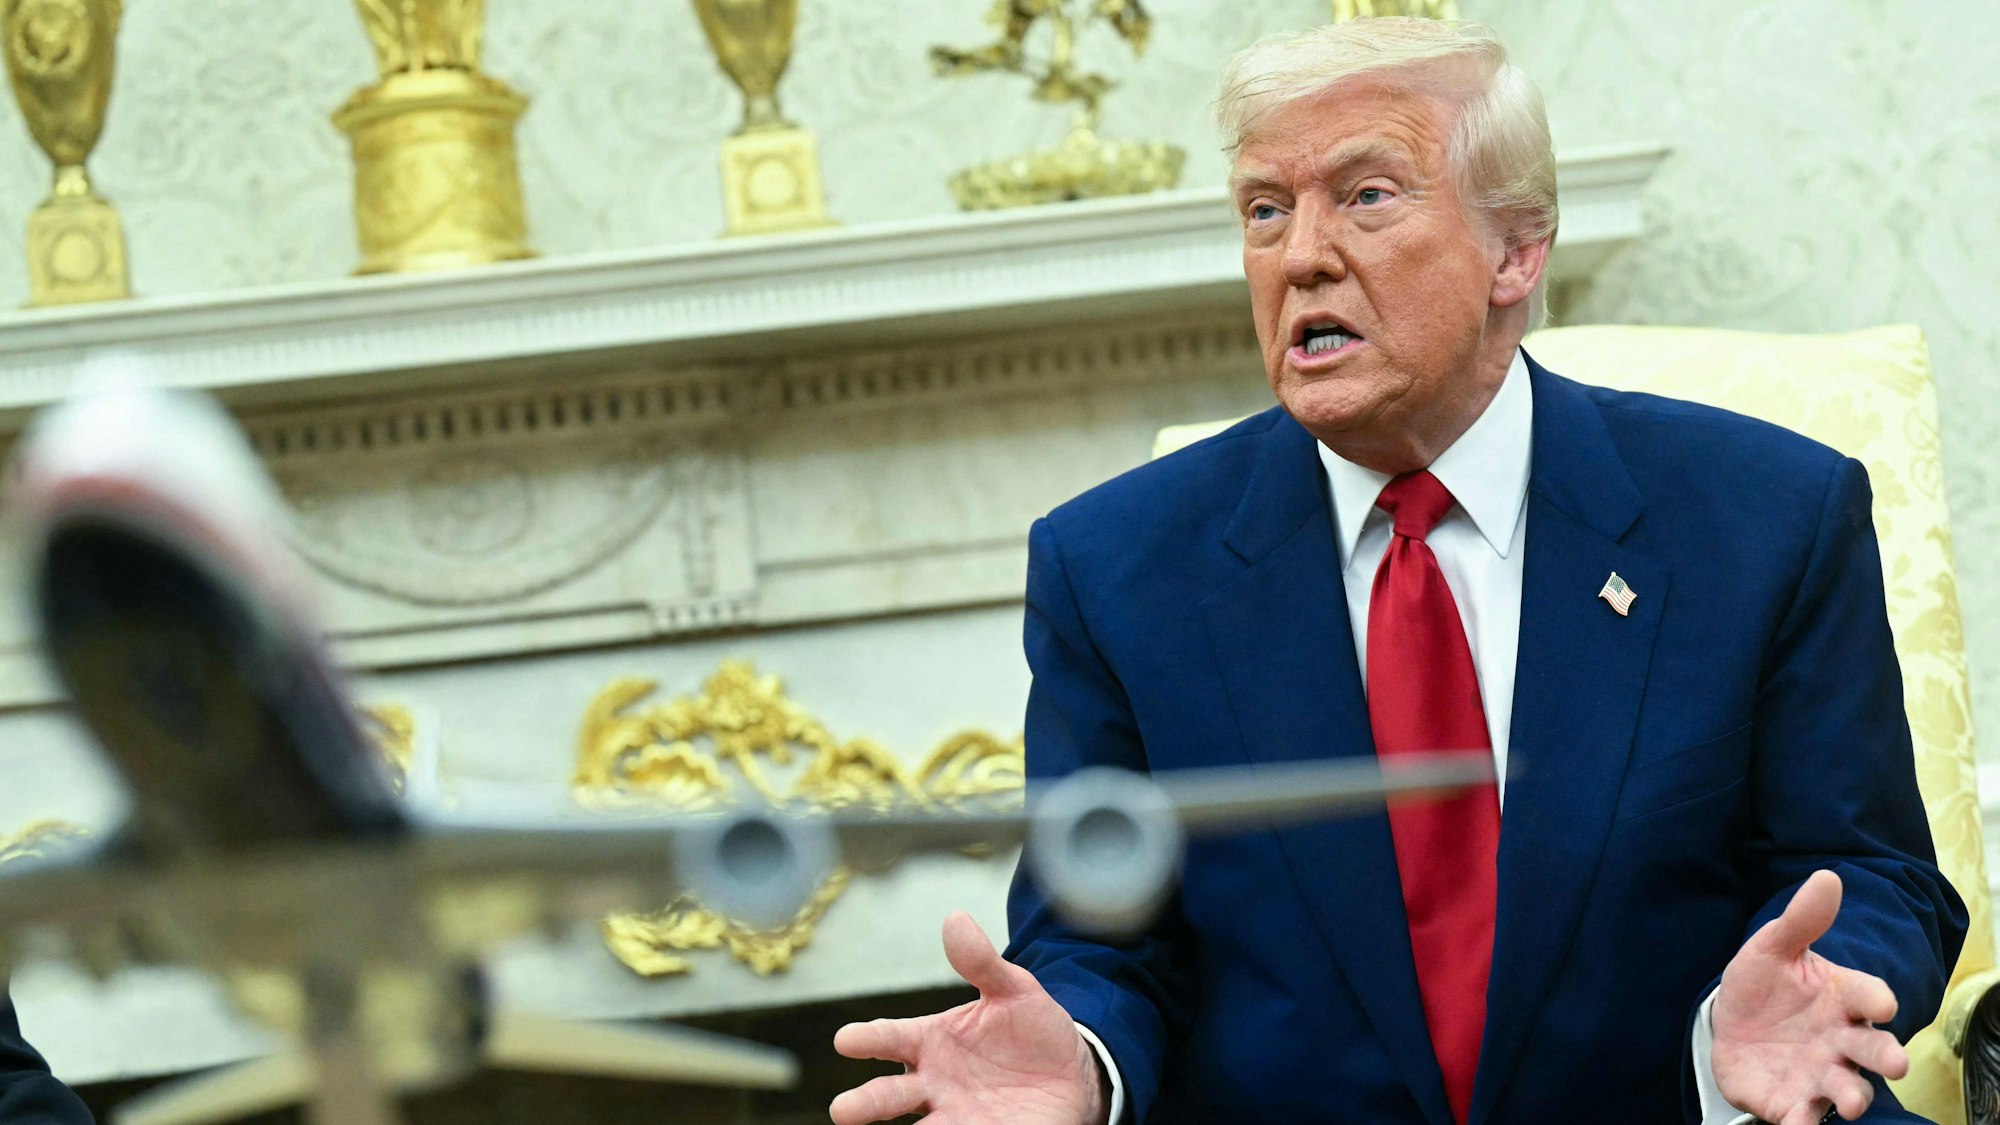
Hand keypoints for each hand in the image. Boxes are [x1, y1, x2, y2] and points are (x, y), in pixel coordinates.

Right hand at [831, 911, 1109, 1124]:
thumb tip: (955, 918)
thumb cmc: (1032, 1029)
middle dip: (866, 1104)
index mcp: (931, 1042)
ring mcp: (955, 1117)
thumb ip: (982, 961)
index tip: (845, 1041)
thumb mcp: (1013, 990)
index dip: (866, 1039)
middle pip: (889, 1096)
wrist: (1074, 1073)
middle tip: (843, 1110)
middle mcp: (934, 1084)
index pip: (890, 1039)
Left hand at [1712, 870, 1907, 1123]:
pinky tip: (1797, 1123)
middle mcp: (1840, 1040)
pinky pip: (1802, 1116)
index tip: (1881, 1002)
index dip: (1876, 999)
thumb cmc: (1763, 985)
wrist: (1729, 1025)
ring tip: (1851, 1102)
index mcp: (1842, 998)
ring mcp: (1819, 1074)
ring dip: (1852, 1095)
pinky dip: (1802, 1123)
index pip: (1869, 996)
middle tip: (1895, 1063)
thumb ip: (1800, 920)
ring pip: (1848, 1089)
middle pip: (1873, 1050)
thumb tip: (1827, 876)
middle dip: (1885, 1056)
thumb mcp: (1772, 948)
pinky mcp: (1791, 1101)